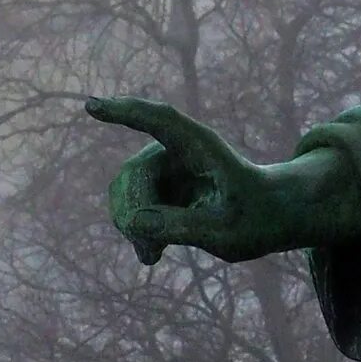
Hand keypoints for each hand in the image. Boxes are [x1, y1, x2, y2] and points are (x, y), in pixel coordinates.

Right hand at [85, 97, 360, 266]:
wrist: (267, 216)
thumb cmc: (256, 217)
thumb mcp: (227, 232)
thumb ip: (184, 225)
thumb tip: (135, 220)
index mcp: (201, 146)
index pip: (160, 120)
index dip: (126, 112)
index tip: (93, 106)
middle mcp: (178, 149)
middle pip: (135, 174)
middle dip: (133, 213)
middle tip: (149, 252)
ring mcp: (166, 166)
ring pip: (126, 191)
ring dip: (131, 225)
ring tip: (152, 255)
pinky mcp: (160, 185)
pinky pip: (131, 205)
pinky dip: (135, 229)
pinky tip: (150, 254)